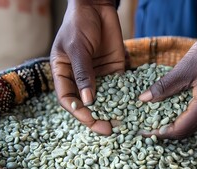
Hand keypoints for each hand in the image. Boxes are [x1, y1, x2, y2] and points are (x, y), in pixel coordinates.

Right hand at [50, 0, 124, 134]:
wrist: (97, 6)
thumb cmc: (79, 23)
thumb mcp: (77, 47)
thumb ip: (83, 73)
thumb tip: (89, 101)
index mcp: (63, 74)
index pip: (68, 100)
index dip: (78, 112)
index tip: (90, 119)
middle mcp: (79, 79)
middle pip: (86, 104)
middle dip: (96, 117)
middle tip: (109, 129)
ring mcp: (97, 76)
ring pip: (103, 99)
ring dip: (111, 111)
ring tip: (122, 123)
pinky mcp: (113, 71)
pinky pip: (118, 88)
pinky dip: (125, 99)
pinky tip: (133, 108)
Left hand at [139, 6, 196, 138]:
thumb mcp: (184, 68)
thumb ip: (164, 86)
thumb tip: (143, 100)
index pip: (181, 129)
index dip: (161, 132)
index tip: (145, 131)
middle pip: (188, 130)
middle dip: (167, 130)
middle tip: (147, 127)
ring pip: (195, 123)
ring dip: (176, 123)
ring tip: (157, 118)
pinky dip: (186, 115)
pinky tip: (173, 107)